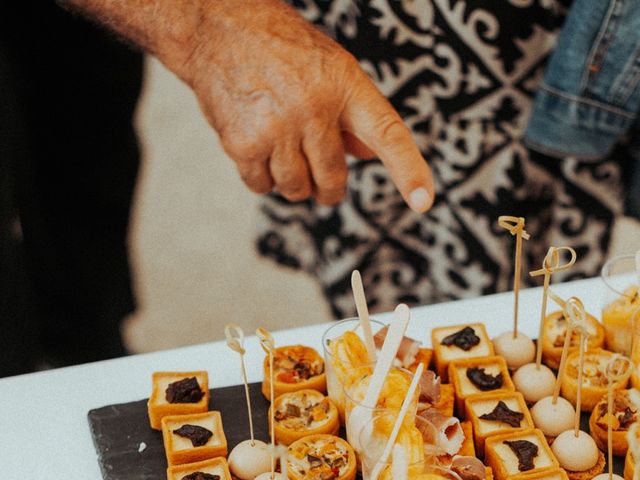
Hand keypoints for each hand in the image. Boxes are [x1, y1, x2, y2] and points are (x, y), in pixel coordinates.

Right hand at [174, 0, 433, 211]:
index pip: (387, 135)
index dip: (409, 171)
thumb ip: (353, 114)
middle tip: (322, 180)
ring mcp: (277, 129)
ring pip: (297, 189)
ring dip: (294, 182)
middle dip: (329, 187)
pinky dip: (264, 178)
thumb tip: (370, 155)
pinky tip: (259, 149)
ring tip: (283, 150)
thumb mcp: (331, 67)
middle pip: (333, 179)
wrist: (217, 31)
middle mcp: (314, 109)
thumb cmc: (281, 48)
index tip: (423, 202)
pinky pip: (263, 187)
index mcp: (345, 86)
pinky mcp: (243, 144)